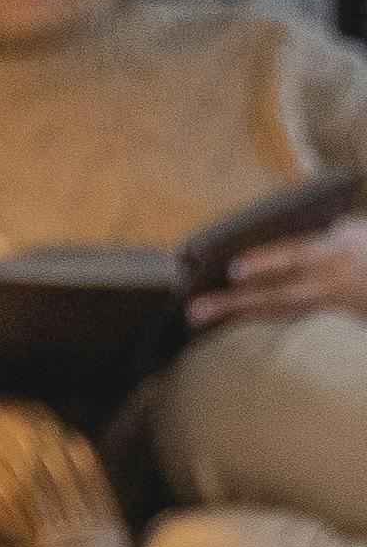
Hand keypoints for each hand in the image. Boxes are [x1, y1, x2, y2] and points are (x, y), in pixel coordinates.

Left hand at [184, 219, 366, 327]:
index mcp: (335, 253)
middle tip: (196, 309)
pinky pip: (282, 311)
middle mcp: (326, 282)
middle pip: (274, 295)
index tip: (233, 270)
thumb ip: (320, 232)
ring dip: (236, 312)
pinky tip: (227, 311)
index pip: (295, 256)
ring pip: (274, 309)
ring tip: (199, 314)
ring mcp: (323, 301)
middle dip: (233, 303)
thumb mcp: (354, 231)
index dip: (265, 263)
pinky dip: (253, 310)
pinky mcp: (319, 309)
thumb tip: (284, 233)